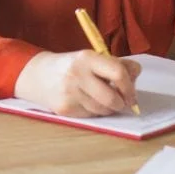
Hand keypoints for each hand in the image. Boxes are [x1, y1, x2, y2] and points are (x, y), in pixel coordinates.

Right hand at [13, 50, 141, 117]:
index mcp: (87, 57)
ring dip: (109, 108)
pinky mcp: (65, 109)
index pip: (118, 72)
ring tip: (104, 99)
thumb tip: (136, 73)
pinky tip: (89, 102)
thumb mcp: (93, 58)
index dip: (129, 86)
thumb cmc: (73, 66)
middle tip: (123, 102)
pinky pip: (91, 116)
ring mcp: (69, 93)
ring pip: (103, 110)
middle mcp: (77, 74)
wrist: (38, 75)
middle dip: (122, 103)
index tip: (132, 94)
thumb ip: (118, 64)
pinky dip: (96, 111)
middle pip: (112, 98)